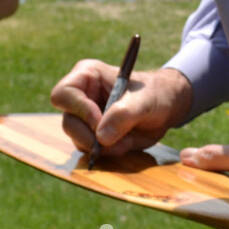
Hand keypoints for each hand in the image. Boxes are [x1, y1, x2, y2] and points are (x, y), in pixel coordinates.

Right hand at [50, 62, 192, 156]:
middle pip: (69, 122)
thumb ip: (124, 114)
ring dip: (103, 147)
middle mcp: (80, 96)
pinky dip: (108, 153)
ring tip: (127, 140)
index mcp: (87, 75)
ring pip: (78, 140)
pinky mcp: (91, 135)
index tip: (100, 121)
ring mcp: (84, 118)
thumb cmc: (155, 94)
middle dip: (92, 136)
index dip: (80, 110)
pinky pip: (90, 150)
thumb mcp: (144, 100)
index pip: (63, 94)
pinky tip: (125, 144)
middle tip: (117, 141)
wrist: (165, 109)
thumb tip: (101, 138)